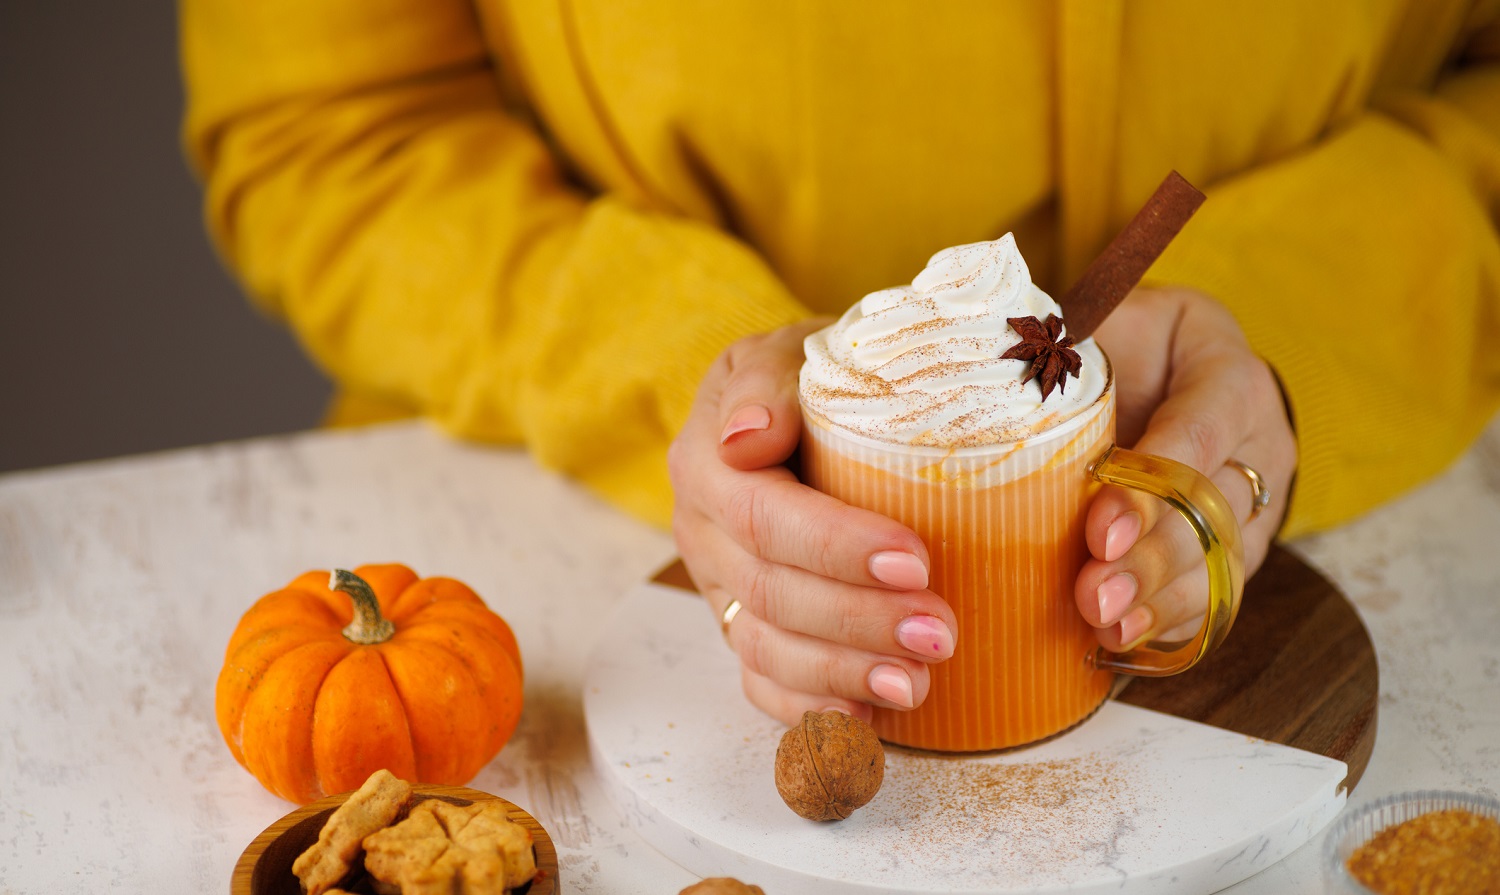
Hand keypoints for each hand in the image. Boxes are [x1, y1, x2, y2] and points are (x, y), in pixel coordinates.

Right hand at [667, 320, 958, 725]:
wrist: (789, 404)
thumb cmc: (805, 375)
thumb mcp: (786, 349)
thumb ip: (765, 381)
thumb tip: (747, 436)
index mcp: (709, 464)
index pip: (763, 516)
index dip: (836, 546)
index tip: (915, 557)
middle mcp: (703, 533)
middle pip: (771, 594)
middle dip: (858, 621)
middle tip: (940, 633)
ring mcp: (721, 587)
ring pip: (766, 650)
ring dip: (843, 675)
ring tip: (916, 684)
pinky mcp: (743, 625)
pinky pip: (761, 685)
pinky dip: (811, 710)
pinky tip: (868, 721)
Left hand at [1081, 286, 1296, 648]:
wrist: (1165, 363)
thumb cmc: (1125, 340)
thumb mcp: (1105, 320)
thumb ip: (1068, 345)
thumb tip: (1000, 374)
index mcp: (1227, 373)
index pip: (1203, 430)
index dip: (1153, 484)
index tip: (1100, 528)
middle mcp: (1258, 440)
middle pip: (1213, 508)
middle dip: (1150, 557)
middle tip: (1094, 592)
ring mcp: (1256, 500)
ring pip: (1220, 559)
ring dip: (1159, 599)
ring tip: (1105, 623)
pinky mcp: (1238, 546)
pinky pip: (1215, 591)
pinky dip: (1168, 620)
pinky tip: (1124, 639)